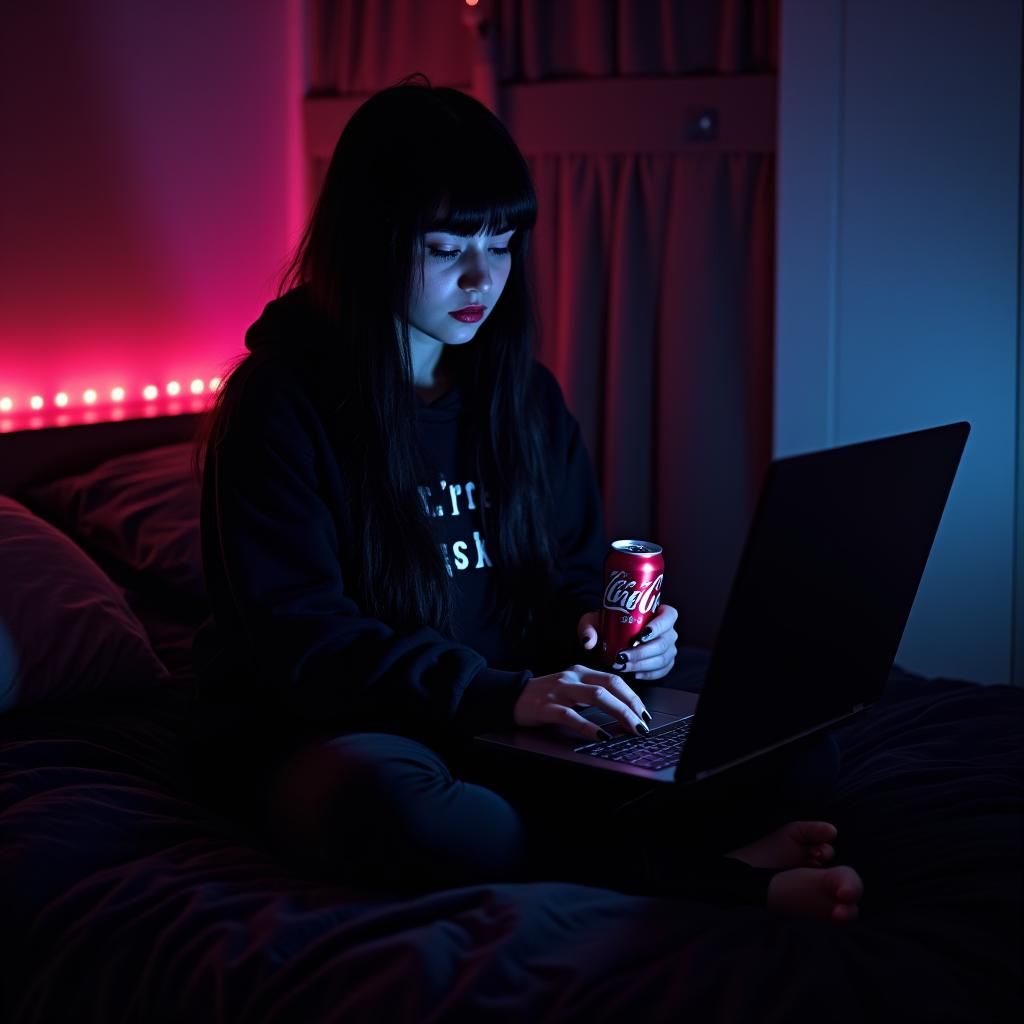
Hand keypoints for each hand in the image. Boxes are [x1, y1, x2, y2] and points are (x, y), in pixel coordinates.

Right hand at [513, 666, 651, 741]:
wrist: (511, 696)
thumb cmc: (545, 696)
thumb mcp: (570, 688)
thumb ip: (591, 694)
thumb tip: (621, 710)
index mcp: (580, 671)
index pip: (614, 680)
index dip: (632, 696)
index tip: (644, 713)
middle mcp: (572, 677)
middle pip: (610, 686)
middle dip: (631, 706)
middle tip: (643, 724)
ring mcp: (560, 691)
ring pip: (596, 697)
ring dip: (619, 713)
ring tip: (631, 728)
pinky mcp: (547, 707)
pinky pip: (572, 716)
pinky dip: (589, 727)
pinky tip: (601, 736)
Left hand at [577, 604, 678, 680]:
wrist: (608, 637)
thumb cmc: (604, 624)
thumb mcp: (592, 621)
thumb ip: (588, 628)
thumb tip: (589, 642)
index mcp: (658, 612)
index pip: (669, 616)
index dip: (659, 626)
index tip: (640, 635)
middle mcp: (667, 630)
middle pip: (664, 642)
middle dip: (643, 652)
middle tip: (623, 656)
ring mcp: (668, 647)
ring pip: (663, 658)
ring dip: (643, 664)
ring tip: (624, 666)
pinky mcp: (665, 663)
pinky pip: (662, 671)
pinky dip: (649, 674)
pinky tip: (634, 674)